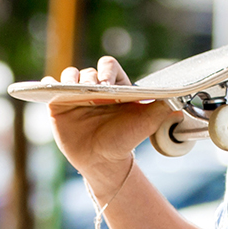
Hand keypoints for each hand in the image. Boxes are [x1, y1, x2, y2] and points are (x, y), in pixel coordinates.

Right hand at [47, 57, 178, 180]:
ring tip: (72, 90)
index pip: (109, 65)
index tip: (109, 85)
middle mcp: (95, 87)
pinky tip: (51, 88)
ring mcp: (75, 94)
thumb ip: (160, 110)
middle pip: (88, 71)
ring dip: (70, 78)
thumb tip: (178, 100)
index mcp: (115, 85)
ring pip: (69, 75)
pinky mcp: (58, 104)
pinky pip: (50, 88)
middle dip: (90, 79)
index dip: (108, 71)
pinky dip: (49, 84)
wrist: (104, 162)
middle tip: (92, 92)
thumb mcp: (145, 125)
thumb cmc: (124, 141)